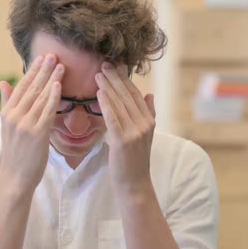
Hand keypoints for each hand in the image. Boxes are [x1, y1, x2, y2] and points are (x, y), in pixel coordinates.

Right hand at [0, 54, 63, 192]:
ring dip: (51, 79)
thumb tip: (3, 82)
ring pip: (40, 97)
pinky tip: (58, 85)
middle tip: (53, 54)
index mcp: (7, 112)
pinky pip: (46, 111)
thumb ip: (7, 102)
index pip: (21, 86)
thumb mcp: (7, 126)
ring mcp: (25, 124)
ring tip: (60, 65)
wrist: (15, 177)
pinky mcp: (36, 133)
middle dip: (43, 70)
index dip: (32, 71)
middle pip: (31, 88)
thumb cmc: (15, 152)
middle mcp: (14, 116)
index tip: (42, 57)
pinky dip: (52, 97)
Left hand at [95, 62, 155, 193]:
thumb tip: (150, 94)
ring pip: (119, 104)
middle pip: (127, 96)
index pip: (136, 95)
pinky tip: (99, 93)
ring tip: (97, 74)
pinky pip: (113, 118)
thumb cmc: (135, 160)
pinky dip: (106, 104)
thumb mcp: (146, 135)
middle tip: (103, 64)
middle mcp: (144, 124)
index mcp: (149, 121)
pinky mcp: (122, 141)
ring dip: (107, 87)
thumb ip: (149, 114)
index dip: (125, 79)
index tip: (115, 66)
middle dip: (115, 78)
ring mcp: (134, 133)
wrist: (134, 185)